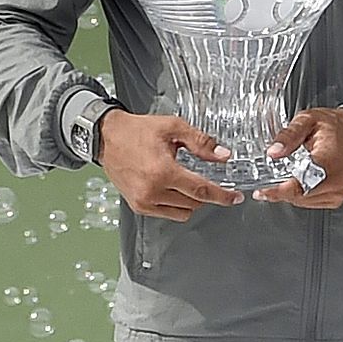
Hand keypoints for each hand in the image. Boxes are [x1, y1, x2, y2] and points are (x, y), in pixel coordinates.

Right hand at [97, 110, 243, 221]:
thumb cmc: (138, 131)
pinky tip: (175, 186)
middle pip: (194, 202)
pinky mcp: (138, 206)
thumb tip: (223, 156)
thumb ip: (201, 143)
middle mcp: (152, 191)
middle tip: (210, 177)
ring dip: (192, 199)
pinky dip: (177, 204)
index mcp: (162, 172)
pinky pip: (168, 213)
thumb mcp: (174, 128)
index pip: (200, 190)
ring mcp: (143, 202)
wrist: (108, 138)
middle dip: (207, 192)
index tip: (235, 197)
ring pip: (183, 211)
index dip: (222, 195)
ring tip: (187, 179)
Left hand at [251, 107, 342, 208]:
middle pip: (299, 195)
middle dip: (280, 190)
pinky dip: (301, 194)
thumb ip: (289, 134)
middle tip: (267, 181)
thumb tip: (273, 152)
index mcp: (329, 160)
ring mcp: (338, 192)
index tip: (263, 190)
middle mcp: (336, 180)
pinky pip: (311, 202)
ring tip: (285, 176)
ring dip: (290, 192)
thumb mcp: (309, 119)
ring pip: (303, 201)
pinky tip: (300, 180)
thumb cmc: (336, 127)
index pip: (301, 183)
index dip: (279, 190)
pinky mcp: (336, 199)